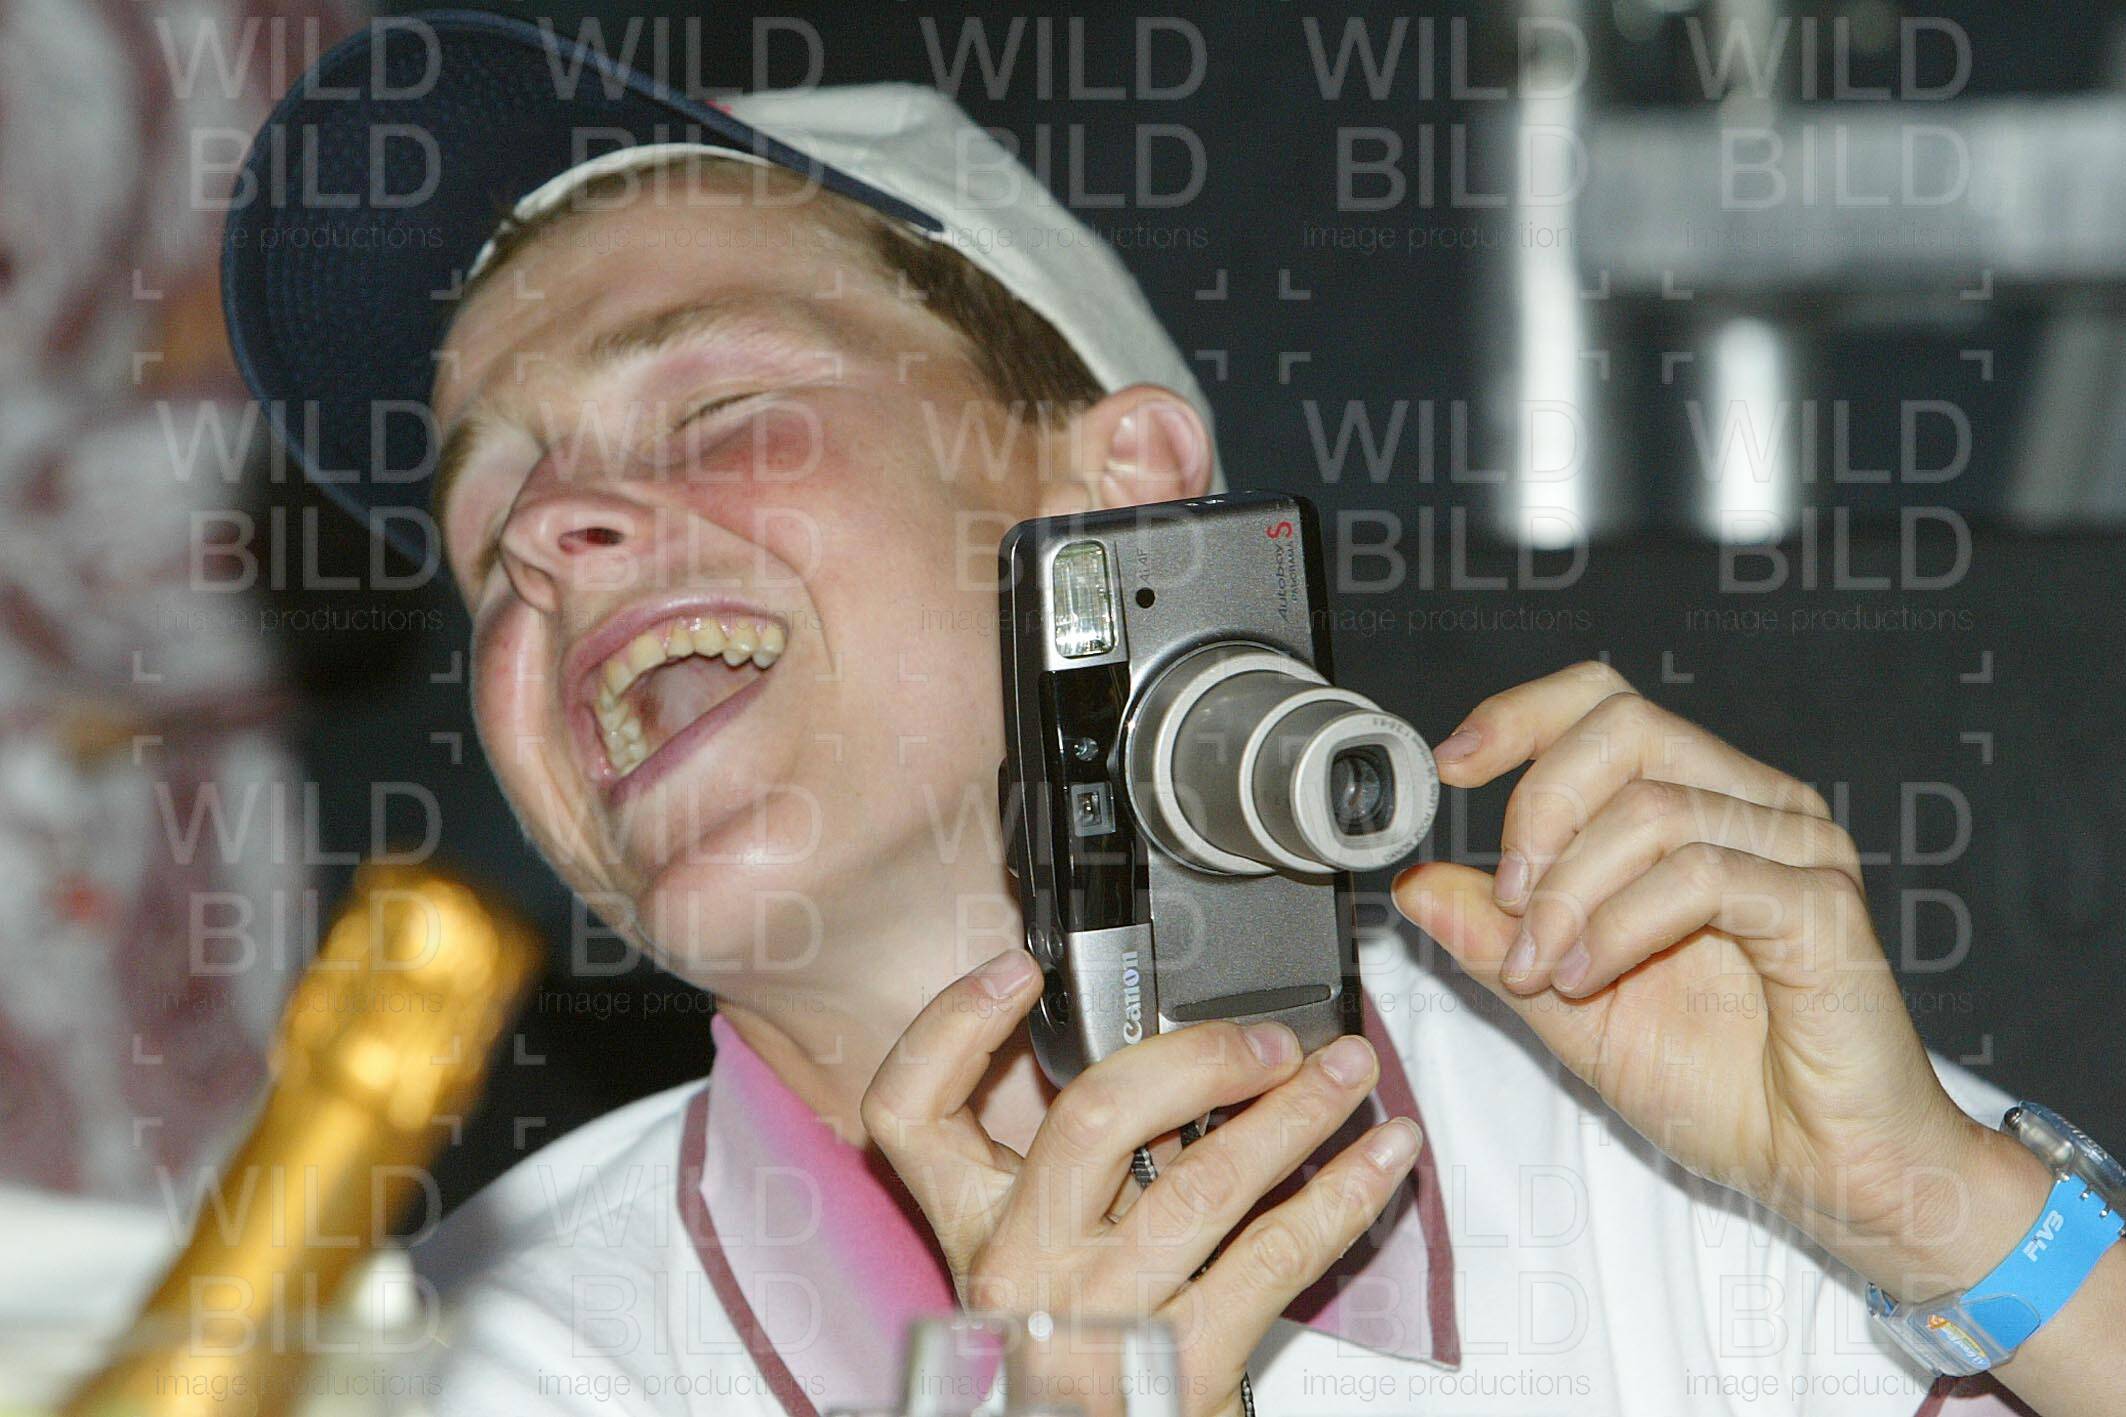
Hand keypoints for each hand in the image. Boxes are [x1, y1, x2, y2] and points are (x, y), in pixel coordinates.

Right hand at [860, 948, 1422, 1416]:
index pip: (909, 1111)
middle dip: (1198, 1057)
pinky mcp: (1180, 1368)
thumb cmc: (1083, 1353)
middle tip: (1271, 1041)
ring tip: (1349, 1073)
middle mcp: (1021, 1268)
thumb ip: (1080, 1168)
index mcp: (973, 1227)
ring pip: (1204, 1182)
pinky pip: (1275, 1257)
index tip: (1016, 970)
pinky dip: (1342, 1197)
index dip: (949, 1026)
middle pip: (1090, 1119)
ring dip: (1296, 1114)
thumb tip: (1176, 1062)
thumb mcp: (1048, 1255)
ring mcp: (1099, 1319)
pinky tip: (1382, 1160)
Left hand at [1392, 661, 1994, 1289]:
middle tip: (1511, 903)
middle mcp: (1754, 806)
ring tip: (1549, 970)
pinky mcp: (1821, 906)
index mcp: (1698, 806)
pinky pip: (1702, 874)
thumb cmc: (1720, 1085)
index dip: (1519, 718)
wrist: (1818, 1170)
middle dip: (1540, 809)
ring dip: (1571, 892)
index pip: (1604, 704)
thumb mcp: (1566, 1002)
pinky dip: (1622, 924)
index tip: (1449, 769)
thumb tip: (1416, 885)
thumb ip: (1495, 939)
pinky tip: (1591, 979)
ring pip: (1654, 806)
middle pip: (1624, 727)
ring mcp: (1797, 849)